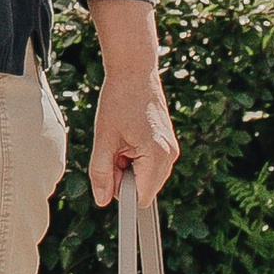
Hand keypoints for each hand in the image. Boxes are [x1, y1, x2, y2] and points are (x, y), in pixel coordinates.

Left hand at [85, 0, 178, 205]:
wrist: (134, 72)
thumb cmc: (118, 101)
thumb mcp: (103, 139)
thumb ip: (101, 173)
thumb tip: (102, 201)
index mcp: (157, 156)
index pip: (142, 198)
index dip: (121, 193)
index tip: (109, 176)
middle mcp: (170, 156)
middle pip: (144, 189)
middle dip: (124, 177)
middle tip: (112, 149)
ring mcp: (172, 150)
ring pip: (147, 177)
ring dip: (129, 168)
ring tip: (120, 140)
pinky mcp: (169, 144)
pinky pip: (151, 165)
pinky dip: (136, 159)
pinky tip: (128, 138)